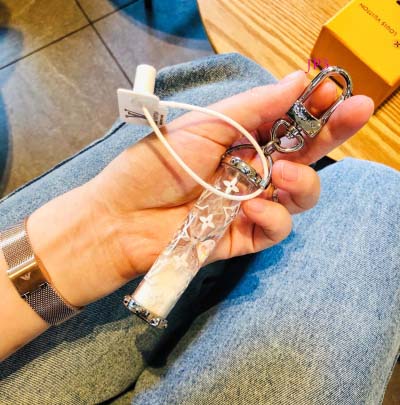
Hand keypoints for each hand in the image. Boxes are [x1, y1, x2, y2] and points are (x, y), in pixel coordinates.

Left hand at [29, 71, 373, 306]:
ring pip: (299, 195)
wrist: (120, 215)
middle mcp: (252, 171)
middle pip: (304, 155)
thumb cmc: (155, 165)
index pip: (289, 123)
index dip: (316, 109)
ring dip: (301, 181)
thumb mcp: (203, 126)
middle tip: (355, 113)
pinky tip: (254, 209)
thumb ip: (251, 108)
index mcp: (241, 140)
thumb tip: (296, 80)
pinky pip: (276, 228)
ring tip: (278, 174)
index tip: (339, 95)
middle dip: (331, 135)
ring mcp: (250, 205)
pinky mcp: (244, 236)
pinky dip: (274, 218)